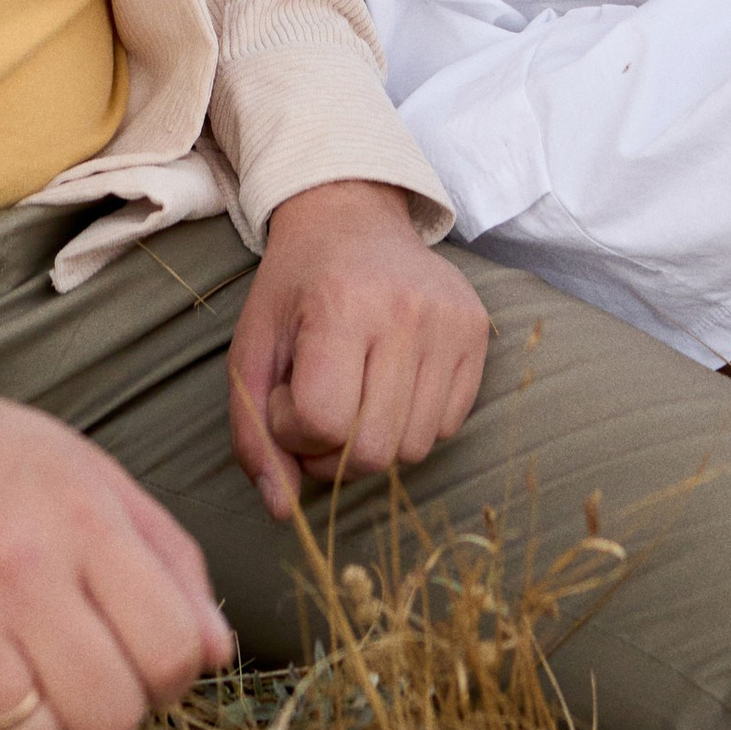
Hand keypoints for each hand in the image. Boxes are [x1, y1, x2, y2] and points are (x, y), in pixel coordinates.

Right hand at [0, 350, 232, 729]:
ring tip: (2, 655)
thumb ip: (165, 557)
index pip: (173, 650)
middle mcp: (16, 560)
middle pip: (108, 714)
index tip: (138, 657)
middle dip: (102, 708)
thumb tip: (216, 650)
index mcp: (82, 512)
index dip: (168, 674)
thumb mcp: (84, 474)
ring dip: (26, 716)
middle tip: (70, 667)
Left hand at [227, 181, 488, 519]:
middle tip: (317, 409)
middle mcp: (406, 311)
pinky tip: (390, 382)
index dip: (293, 430)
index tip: (284, 397)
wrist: (352, 218)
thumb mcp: (252, 349)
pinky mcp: (478, 332)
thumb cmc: (296, 288)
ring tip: (353, 394)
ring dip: (373, 442)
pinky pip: (448, 427)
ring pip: (414, 449)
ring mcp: (451, 321)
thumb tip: (282, 511)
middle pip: (374, 451)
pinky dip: (412, 423)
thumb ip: (253, 433)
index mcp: (342, 305)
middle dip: (332, 451)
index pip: (323, 422)